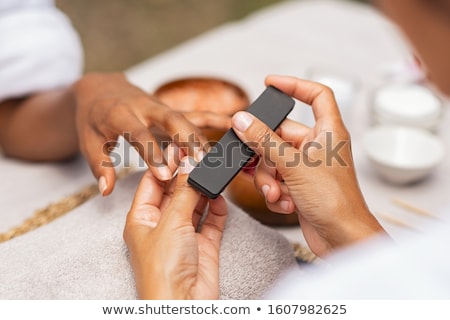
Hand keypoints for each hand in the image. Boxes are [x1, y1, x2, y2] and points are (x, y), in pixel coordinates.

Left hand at [73, 73, 229, 195]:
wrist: (101, 88)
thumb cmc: (93, 117)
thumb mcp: (88, 141)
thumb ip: (99, 165)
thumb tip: (106, 190)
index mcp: (120, 115)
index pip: (139, 135)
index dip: (152, 154)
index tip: (165, 175)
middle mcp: (144, 107)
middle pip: (171, 120)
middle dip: (188, 140)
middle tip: (201, 163)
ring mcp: (160, 107)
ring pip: (186, 118)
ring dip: (202, 138)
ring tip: (217, 159)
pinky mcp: (170, 109)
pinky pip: (194, 113)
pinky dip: (213, 119)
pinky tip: (231, 125)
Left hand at [123, 157, 227, 298]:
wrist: (184, 305)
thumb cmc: (163, 270)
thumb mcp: (171, 223)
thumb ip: (184, 192)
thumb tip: (190, 164)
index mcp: (142, 219)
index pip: (152, 183)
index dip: (165, 164)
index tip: (180, 147)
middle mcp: (162, 225)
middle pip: (176, 191)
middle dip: (188, 175)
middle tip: (202, 155)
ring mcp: (184, 235)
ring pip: (195, 204)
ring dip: (204, 189)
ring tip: (213, 171)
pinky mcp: (203, 245)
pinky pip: (211, 220)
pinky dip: (217, 208)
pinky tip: (220, 197)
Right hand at [231, 75, 385, 256]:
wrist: (342, 239)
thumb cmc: (335, 201)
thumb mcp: (293, 165)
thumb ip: (264, 141)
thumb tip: (242, 120)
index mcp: (328, 132)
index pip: (316, 95)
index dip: (294, 85)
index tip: (271, 83)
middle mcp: (317, 146)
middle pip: (280, 134)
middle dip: (266, 154)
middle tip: (254, 160)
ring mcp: (307, 167)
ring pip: (273, 160)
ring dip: (269, 178)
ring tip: (277, 192)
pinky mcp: (299, 186)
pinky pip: (277, 179)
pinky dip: (276, 191)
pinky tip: (286, 203)